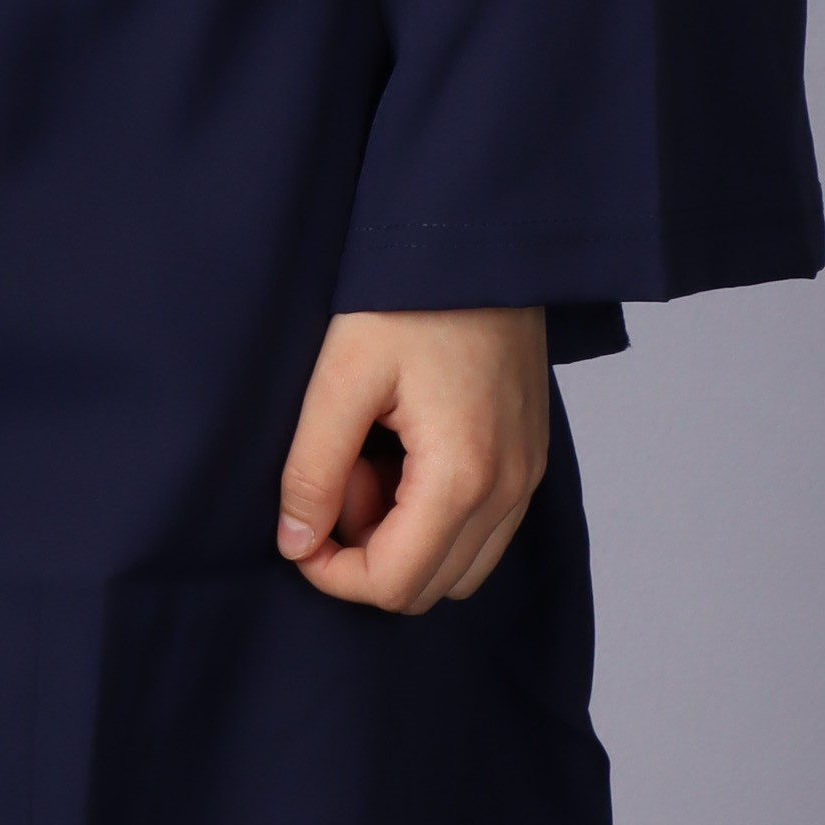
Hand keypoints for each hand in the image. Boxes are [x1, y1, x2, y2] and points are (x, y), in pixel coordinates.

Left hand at [274, 306, 547, 611]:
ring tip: (368, 456)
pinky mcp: (529, 456)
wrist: (478, 237)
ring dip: (401, 535)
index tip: (297, 529)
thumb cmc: (409, 295)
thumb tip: (295, 545)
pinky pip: (482, 526)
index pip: (394, 583)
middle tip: (338, 471)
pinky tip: (400, 449)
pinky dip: (433, 513)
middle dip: (366, 550)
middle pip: (428, 586)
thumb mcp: (342, 376)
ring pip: (458, 564)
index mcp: (463, 476)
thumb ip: (313, 470)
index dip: (332, 574)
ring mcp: (527, 474)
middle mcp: (510, 489)